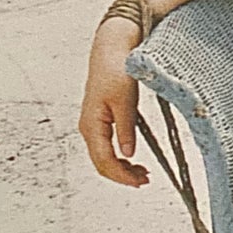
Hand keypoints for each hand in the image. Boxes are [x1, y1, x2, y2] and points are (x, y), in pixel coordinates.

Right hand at [78, 18, 148, 186]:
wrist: (109, 51)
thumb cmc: (115, 70)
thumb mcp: (125, 100)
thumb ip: (126, 128)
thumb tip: (128, 153)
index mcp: (92, 124)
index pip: (104, 160)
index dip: (121, 175)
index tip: (139, 182)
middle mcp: (88, 128)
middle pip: (102, 163)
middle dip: (122, 176)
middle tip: (144, 181)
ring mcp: (92, 126)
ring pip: (103, 158)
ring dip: (122, 169)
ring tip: (142, 174)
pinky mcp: (99, 123)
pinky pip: (106, 148)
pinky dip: (119, 158)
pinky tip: (132, 160)